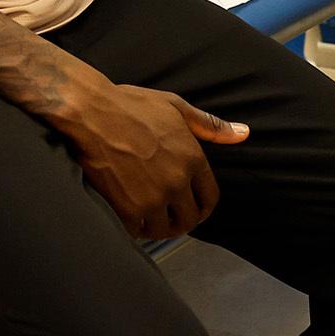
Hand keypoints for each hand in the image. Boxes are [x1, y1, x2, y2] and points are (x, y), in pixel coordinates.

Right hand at [59, 69, 249, 239]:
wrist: (90, 111)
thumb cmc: (131, 105)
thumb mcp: (174, 106)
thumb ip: (210, 125)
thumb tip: (244, 133)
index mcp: (193, 158)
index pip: (210, 199)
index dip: (201, 206)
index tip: (190, 206)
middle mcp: (178, 182)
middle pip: (189, 219)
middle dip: (179, 218)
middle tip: (165, 214)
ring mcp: (153, 197)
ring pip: (163, 229)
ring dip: (156, 225)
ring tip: (145, 214)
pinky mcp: (128, 207)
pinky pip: (137, 230)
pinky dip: (133, 225)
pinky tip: (126, 212)